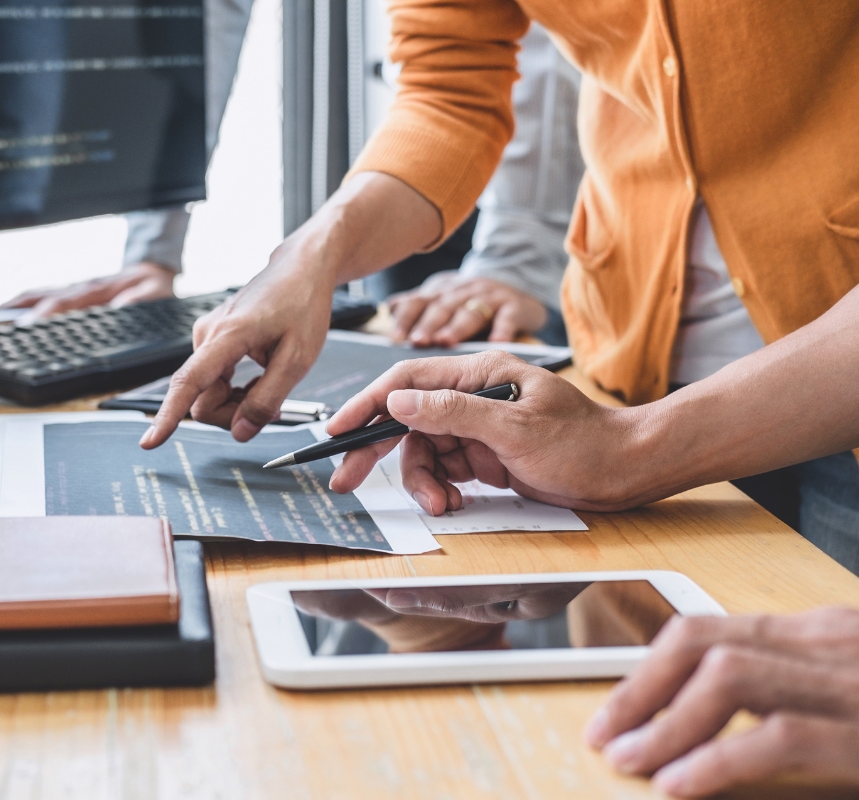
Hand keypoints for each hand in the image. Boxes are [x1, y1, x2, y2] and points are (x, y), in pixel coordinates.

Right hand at [0, 261, 175, 321]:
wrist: (153, 270)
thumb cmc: (150, 286)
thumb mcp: (150, 294)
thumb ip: (136, 300)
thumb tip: (118, 306)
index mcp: (95, 292)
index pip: (62, 303)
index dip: (43, 314)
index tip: (26, 324)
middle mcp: (77, 290)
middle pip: (36, 297)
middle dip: (10, 308)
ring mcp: (70, 291)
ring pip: (32, 296)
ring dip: (7, 307)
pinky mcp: (68, 295)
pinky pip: (38, 298)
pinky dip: (17, 305)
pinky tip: (4, 316)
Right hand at [139, 230, 338, 445]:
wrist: (300, 270)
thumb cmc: (302, 305)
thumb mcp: (298, 360)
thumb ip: (267, 399)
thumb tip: (240, 432)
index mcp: (227, 335)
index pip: (189, 383)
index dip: (169, 416)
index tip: (150, 441)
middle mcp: (207, 335)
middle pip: (202, 400)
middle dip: (233, 413)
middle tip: (271, 405)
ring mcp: (207, 336)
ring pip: (209, 393)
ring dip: (237, 401)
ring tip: (269, 383)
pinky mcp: (212, 340)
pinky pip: (214, 380)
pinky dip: (236, 389)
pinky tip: (259, 375)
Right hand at [325, 351, 651, 511]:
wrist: (625, 473)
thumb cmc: (583, 443)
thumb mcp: (515, 426)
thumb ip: (453, 410)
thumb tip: (398, 400)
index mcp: (479, 373)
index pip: (408, 381)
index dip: (368, 404)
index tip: (338, 429)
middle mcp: (473, 396)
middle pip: (407, 420)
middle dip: (377, 451)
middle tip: (348, 481)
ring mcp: (478, 427)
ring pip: (425, 453)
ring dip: (423, 482)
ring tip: (439, 505)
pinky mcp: (485, 456)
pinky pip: (445, 471)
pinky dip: (442, 490)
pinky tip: (453, 503)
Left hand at [388, 275, 548, 345]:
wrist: (517, 285)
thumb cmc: (470, 302)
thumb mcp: (441, 299)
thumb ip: (416, 306)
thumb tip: (388, 309)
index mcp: (440, 293)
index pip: (418, 303)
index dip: (406, 319)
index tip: (395, 338)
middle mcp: (462, 292)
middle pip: (442, 307)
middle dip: (428, 324)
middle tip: (418, 340)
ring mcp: (490, 297)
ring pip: (471, 311)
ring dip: (457, 327)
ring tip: (447, 341)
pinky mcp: (516, 306)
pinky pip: (509, 316)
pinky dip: (502, 329)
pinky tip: (496, 342)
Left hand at [585, 609, 858, 796]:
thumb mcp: (844, 690)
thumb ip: (783, 689)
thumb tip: (693, 716)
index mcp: (817, 632)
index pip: (707, 632)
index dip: (649, 671)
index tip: (614, 713)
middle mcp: (828, 643)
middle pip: (704, 644)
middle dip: (641, 689)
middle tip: (604, 736)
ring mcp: (847, 682)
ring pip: (726, 677)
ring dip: (665, 723)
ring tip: (630, 761)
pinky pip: (775, 737)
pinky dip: (715, 760)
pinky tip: (678, 784)